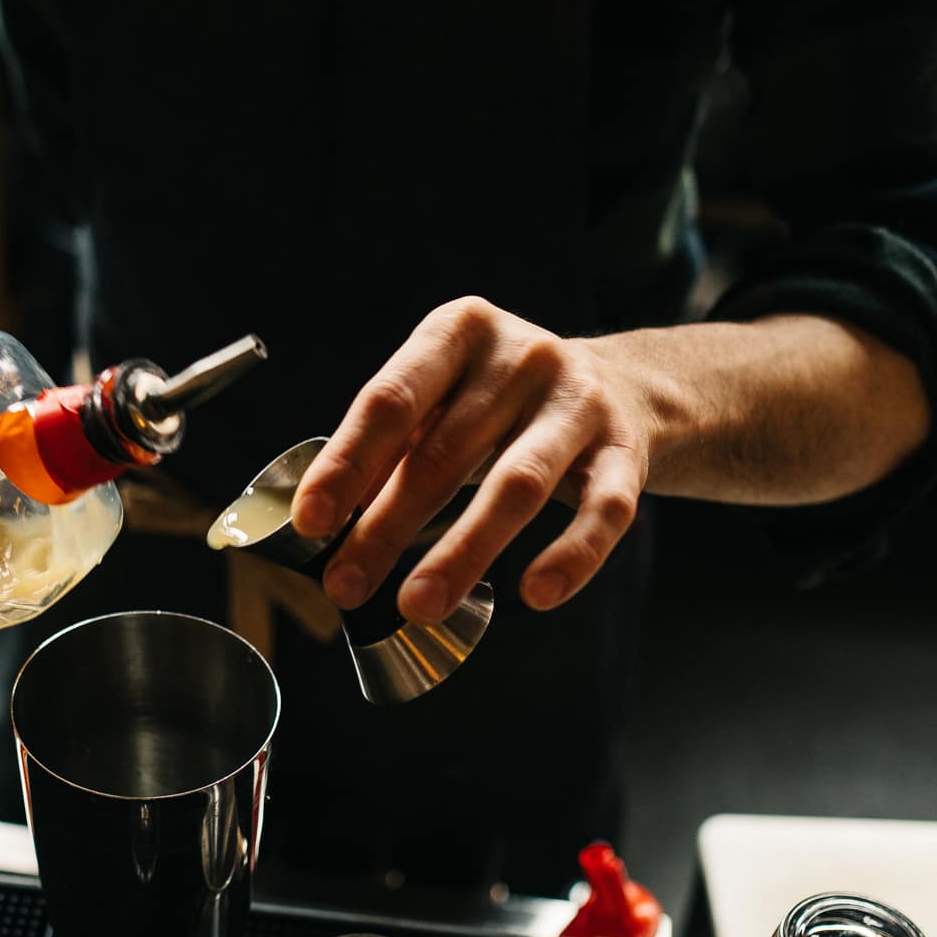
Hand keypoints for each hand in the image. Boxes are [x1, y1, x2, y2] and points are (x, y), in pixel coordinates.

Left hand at [291, 298, 657, 622]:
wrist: (624, 385)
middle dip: (387, 526)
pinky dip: (571, 555)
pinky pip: (603, 511)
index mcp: (459, 331)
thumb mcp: (442, 400)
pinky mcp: (626, 450)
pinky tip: (535, 594)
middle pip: (445, 452)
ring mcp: (580, 402)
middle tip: (346, 584)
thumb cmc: (502, 402)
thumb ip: (390, 448)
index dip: (347, 464)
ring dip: (462, 551)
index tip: (311, 522)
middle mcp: (522, 356)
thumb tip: (325, 519)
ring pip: (517, 484)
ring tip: (417, 606)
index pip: (390, 400)